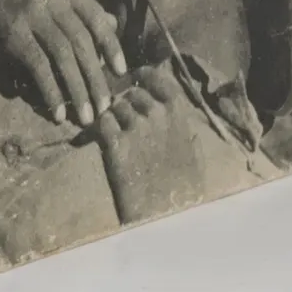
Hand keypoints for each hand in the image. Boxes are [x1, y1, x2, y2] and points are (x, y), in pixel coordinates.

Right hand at [0, 0, 125, 126]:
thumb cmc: (24, 7)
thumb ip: (81, 11)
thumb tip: (114, 26)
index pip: (96, 18)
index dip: (111, 47)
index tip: (121, 73)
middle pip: (81, 41)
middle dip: (96, 78)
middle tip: (104, 107)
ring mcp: (30, 12)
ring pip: (64, 56)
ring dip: (78, 90)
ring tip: (86, 116)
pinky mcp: (14, 34)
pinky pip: (40, 67)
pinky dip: (52, 92)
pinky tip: (58, 112)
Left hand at [95, 66, 208, 223]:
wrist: (166, 214)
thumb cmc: (184, 187)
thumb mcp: (191, 151)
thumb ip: (180, 126)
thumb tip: (172, 110)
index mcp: (177, 115)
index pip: (158, 79)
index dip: (144, 76)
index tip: (136, 79)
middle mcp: (156, 116)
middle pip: (132, 94)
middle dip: (126, 103)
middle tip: (123, 116)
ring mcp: (135, 129)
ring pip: (115, 107)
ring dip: (112, 116)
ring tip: (115, 132)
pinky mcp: (116, 146)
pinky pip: (102, 122)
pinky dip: (100, 128)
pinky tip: (104, 140)